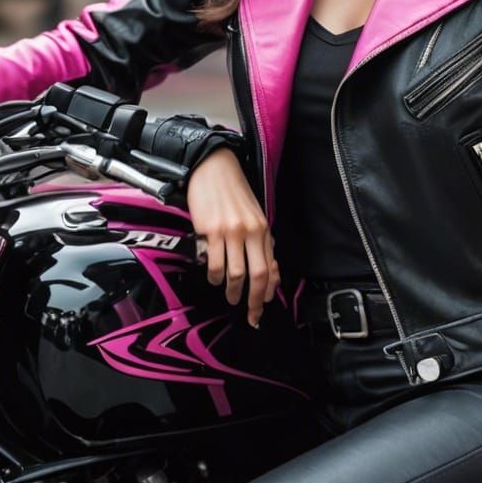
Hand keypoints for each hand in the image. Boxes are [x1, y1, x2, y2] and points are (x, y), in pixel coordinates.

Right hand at [186, 148, 280, 326]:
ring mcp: (231, 232)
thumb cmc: (233, 193)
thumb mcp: (254, 216)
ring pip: (235, 274)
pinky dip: (215, 276)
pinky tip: (214, 277)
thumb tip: (268, 271)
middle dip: (253, 301)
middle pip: (257, 275)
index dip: (267, 293)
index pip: (270, 268)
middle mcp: (251, 231)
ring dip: (232, 291)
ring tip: (229, 296)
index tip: (262, 308)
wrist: (213, 168)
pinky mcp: (211, 230)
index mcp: (263, 229)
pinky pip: (215, 263)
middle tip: (250, 315)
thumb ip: (260, 242)